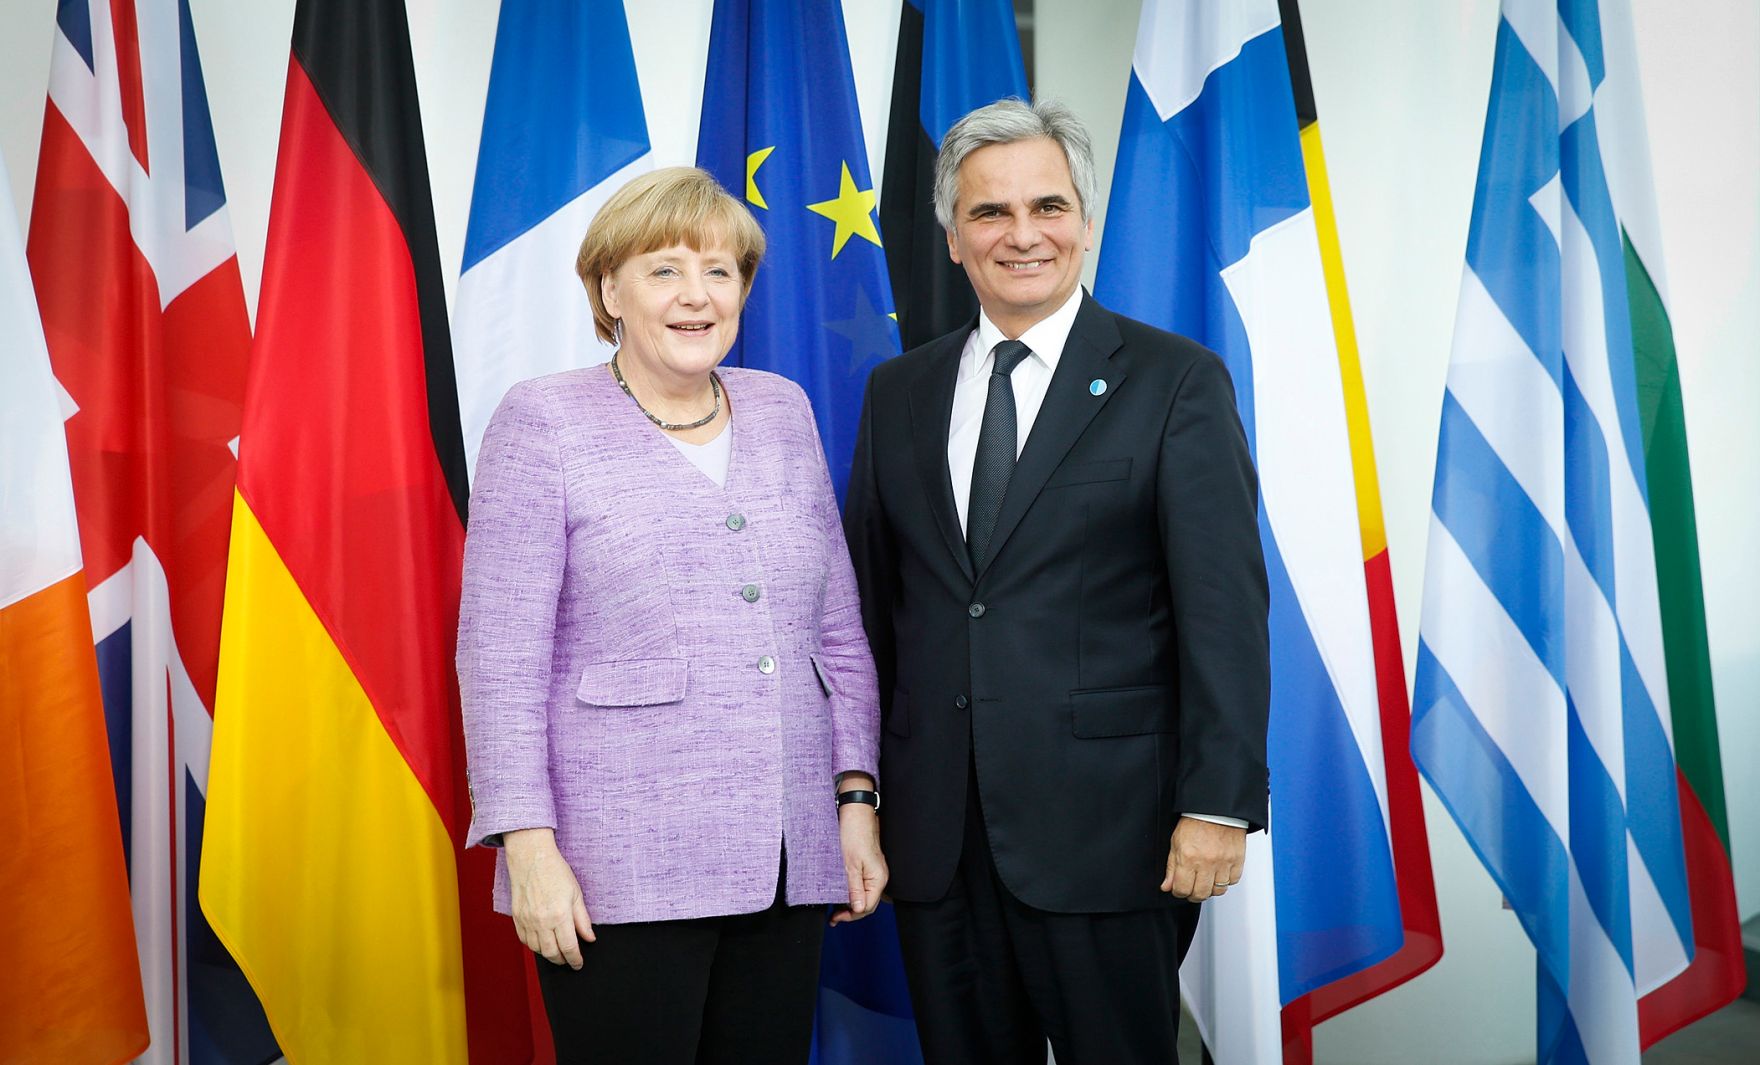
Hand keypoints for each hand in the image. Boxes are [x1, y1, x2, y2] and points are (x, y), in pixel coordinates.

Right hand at [504, 828, 594, 967]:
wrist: (531, 858)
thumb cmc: (555, 871)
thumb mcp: (576, 894)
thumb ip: (583, 919)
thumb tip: (589, 938)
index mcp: (559, 915)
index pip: (569, 947)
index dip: (575, 960)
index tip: (578, 964)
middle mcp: (541, 921)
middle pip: (552, 953)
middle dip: (562, 960)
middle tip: (569, 960)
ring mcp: (527, 921)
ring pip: (537, 950)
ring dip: (548, 954)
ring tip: (557, 951)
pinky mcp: (517, 918)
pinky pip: (525, 940)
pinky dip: (534, 946)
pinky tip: (542, 942)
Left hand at [831, 796, 886, 925]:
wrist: (856, 814)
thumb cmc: (854, 835)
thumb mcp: (850, 865)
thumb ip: (854, 889)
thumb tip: (858, 909)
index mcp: (878, 879)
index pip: (867, 907)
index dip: (852, 916)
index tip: (836, 918)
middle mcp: (879, 878)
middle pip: (867, 903)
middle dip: (851, 913)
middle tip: (834, 917)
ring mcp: (874, 872)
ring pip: (864, 895)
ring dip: (851, 904)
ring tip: (836, 910)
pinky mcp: (868, 867)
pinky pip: (862, 886)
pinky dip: (852, 893)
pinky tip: (842, 894)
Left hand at [1161, 817, 1245, 901]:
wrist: (1215, 809)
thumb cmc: (1195, 822)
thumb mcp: (1176, 843)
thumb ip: (1171, 867)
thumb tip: (1167, 886)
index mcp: (1188, 857)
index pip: (1182, 889)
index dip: (1178, 892)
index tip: (1179, 889)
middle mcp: (1206, 862)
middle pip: (1200, 894)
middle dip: (1193, 895)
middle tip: (1192, 888)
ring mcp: (1223, 862)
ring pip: (1218, 891)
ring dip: (1210, 889)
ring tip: (1206, 880)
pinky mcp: (1237, 860)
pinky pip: (1233, 881)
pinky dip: (1226, 880)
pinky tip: (1219, 873)